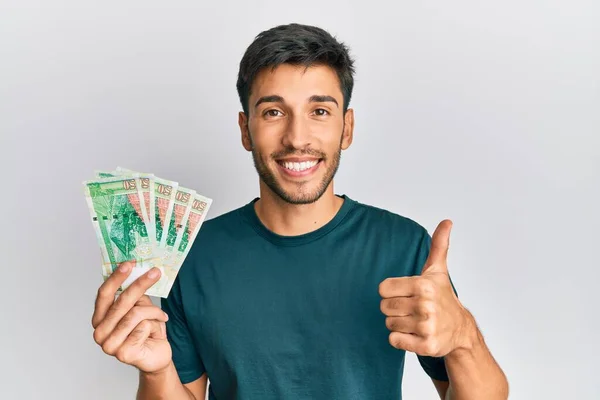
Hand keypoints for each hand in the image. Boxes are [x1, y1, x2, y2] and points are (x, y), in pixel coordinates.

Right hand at [92, 261, 171, 372]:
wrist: (157, 356)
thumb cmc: (146, 331)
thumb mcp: (140, 308)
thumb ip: (134, 295)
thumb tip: (138, 270)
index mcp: (100, 318)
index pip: (104, 294)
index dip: (116, 277)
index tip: (130, 263)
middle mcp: (100, 332)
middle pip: (121, 301)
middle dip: (140, 284)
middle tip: (155, 272)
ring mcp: (109, 345)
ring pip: (135, 313)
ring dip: (154, 312)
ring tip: (161, 317)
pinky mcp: (123, 353)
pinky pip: (143, 327)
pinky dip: (154, 326)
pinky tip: (155, 333)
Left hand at [379, 220, 470, 357]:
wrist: (460, 330)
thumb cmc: (443, 297)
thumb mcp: (438, 271)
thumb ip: (438, 245)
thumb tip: (447, 221)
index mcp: (423, 285)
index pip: (383, 289)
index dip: (391, 292)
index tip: (406, 294)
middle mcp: (425, 305)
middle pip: (384, 307)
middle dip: (394, 309)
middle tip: (411, 309)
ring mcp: (426, 326)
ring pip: (389, 324)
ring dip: (399, 324)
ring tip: (415, 321)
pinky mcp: (426, 345)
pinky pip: (395, 341)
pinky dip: (401, 340)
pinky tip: (415, 334)